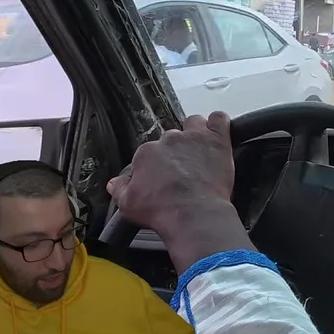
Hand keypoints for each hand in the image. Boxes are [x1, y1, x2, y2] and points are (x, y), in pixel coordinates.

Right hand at [107, 112, 252, 270]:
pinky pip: (219, 119)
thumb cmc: (161, 210)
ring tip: (200, 151)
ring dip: (196, 134)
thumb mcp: (128, 204)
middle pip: (172, 138)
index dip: (157, 165)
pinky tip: (218, 135)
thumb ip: (120, 189)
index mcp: (147, 153)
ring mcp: (194, 137)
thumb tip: (114, 183)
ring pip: (193, 123)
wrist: (193, 214)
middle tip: (183, 170)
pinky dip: (219, 124)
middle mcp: (169, 140)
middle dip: (177, 151)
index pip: (150, 152)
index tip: (163, 177)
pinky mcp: (216, 139)